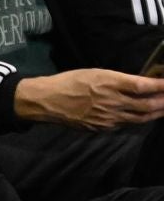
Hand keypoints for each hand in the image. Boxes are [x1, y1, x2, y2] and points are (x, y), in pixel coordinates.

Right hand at [15, 69, 163, 129]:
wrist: (47, 101)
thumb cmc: (68, 81)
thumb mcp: (92, 73)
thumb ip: (116, 80)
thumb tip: (138, 85)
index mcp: (108, 83)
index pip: (142, 86)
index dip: (160, 85)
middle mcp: (113, 101)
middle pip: (147, 105)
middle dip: (163, 101)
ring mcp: (110, 117)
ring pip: (141, 118)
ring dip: (156, 113)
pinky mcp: (104, 127)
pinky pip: (126, 124)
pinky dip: (138, 119)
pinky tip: (142, 116)